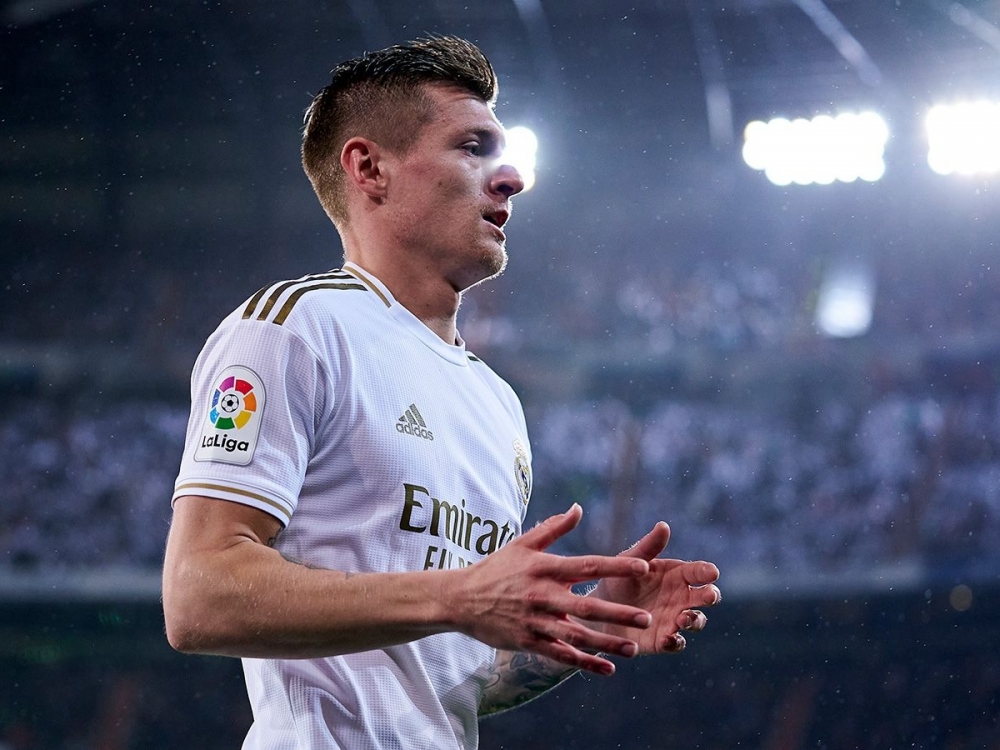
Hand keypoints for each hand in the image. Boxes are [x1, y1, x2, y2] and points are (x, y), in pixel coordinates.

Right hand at [451, 504, 654, 675]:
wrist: (460, 598)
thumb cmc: (496, 568)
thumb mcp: (522, 544)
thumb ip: (553, 528)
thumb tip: (578, 508)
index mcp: (544, 568)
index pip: (587, 565)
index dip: (616, 566)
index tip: (643, 567)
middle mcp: (542, 595)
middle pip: (586, 606)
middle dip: (617, 613)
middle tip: (646, 618)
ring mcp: (535, 621)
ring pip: (576, 635)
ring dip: (606, 643)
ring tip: (633, 647)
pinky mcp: (528, 642)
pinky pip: (560, 655)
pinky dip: (584, 663)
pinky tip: (607, 669)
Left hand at [590, 522, 719, 654]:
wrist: (598, 610)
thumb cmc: (618, 579)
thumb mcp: (630, 561)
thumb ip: (648, 547)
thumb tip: (663, 525)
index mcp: (676, 575)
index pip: (697, 571)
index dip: (706, 571)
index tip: (712, 572)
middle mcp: (680, 597)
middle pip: (704, 597)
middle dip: (710, 596)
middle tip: (710, 595)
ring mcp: (674, 620)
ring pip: (694, 621)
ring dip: (693, 620)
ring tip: (683, 618)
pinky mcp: (663, 640)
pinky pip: (676, 643)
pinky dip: (675, 642)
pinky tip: (668, 638)